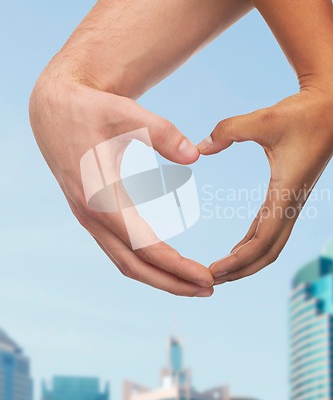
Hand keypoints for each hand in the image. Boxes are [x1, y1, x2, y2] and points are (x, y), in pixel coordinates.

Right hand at [30, 68, 213, 296]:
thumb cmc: (93, 110)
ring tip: (194, 282)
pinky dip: (145, 262)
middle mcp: (92, 215)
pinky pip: (119, 248)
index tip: (207, 278)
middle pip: (134, 265)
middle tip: (210, 289)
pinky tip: (167, 260)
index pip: (143, 245)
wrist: (55, 109)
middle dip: (172, 282)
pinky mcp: (93, 214)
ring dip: (159, 276)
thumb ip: (162, 133)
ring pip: (125, 261)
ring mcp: (89, 218)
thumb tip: (195, 156)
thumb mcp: (127, 113)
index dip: (176, 266)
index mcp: (99, 196)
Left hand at [198, 90, 332, 283]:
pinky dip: (253, 242)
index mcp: (286, 193)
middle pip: (267, 252)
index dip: (238, 261)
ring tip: (220, 271)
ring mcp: (292, 201)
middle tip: (209, 281)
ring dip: (247, 260)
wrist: (330, 108)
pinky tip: (237, 248)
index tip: (212, 271)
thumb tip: (199, 148)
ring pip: (271, 244)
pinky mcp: (289, 195)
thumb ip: (229, 130)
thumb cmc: (301, 113)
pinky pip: (270, 227)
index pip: (262, 241)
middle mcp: (292, 203)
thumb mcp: (263, 118)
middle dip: (240, 270)